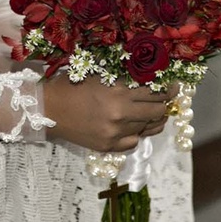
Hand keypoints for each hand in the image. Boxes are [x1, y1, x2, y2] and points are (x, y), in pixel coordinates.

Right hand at [42, 76, 170, 152]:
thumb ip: (123, 77)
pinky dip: (136, 133)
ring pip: (148, 127)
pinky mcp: (109, 146)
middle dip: (165, 104)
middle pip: (158, 110)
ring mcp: (116, 132)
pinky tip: (132, 125)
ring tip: (152, 113)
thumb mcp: (98, 74)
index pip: (156, 91)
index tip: (173, 86)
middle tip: (166, 99)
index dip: (169, 88)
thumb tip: (151, 76)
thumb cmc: (70, 86)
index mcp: (117, 90)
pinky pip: (135, 141)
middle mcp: (120, 112)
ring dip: (152, 119)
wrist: (47, 110)